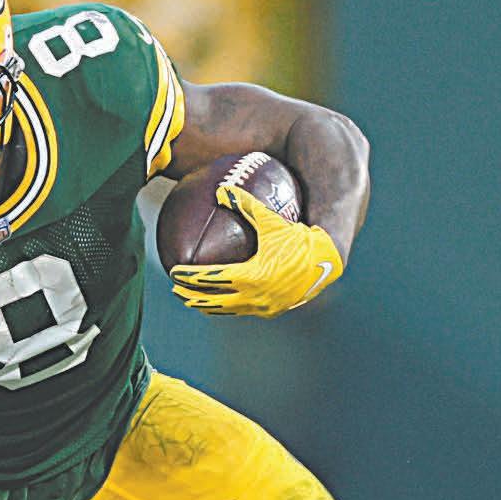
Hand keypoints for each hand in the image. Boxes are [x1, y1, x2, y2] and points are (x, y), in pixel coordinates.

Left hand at [171, 187, 343, 317]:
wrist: (327, 261)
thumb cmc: (299, 237)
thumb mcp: (271, 219)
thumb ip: (246, 204)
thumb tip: (221, 189)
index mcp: (250, 276)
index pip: (210, 279)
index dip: (189, 277)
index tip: (173, 272)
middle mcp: (253, 297)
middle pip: (212, 301)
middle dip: (191, 296)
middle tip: (175, 288)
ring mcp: (261, 307)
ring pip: (226, 310)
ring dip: (207, 306)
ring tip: (192, 299)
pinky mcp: (270, 310)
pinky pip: (242, 310)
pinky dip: (227, 307)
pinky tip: (221, 300)